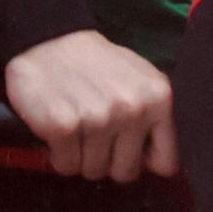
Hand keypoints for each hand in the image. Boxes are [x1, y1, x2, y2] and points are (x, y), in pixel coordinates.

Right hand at [2, 29, 175, 181]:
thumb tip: (160, 165)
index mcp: (157, 98)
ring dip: (80, 157)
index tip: (126, 151)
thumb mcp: (138, 78)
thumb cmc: (94, 63)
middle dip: (107, 161)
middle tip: (93, 139)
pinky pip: (66, 165)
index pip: (165, 162)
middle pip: (124, 172)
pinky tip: (58, 132)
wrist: (47, 39)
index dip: (143, 161)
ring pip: (92, 170)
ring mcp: (97, 118)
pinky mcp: (63, 126)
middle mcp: (131, 109)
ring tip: (74, 129)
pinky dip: (58, 155)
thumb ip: (156, 115)